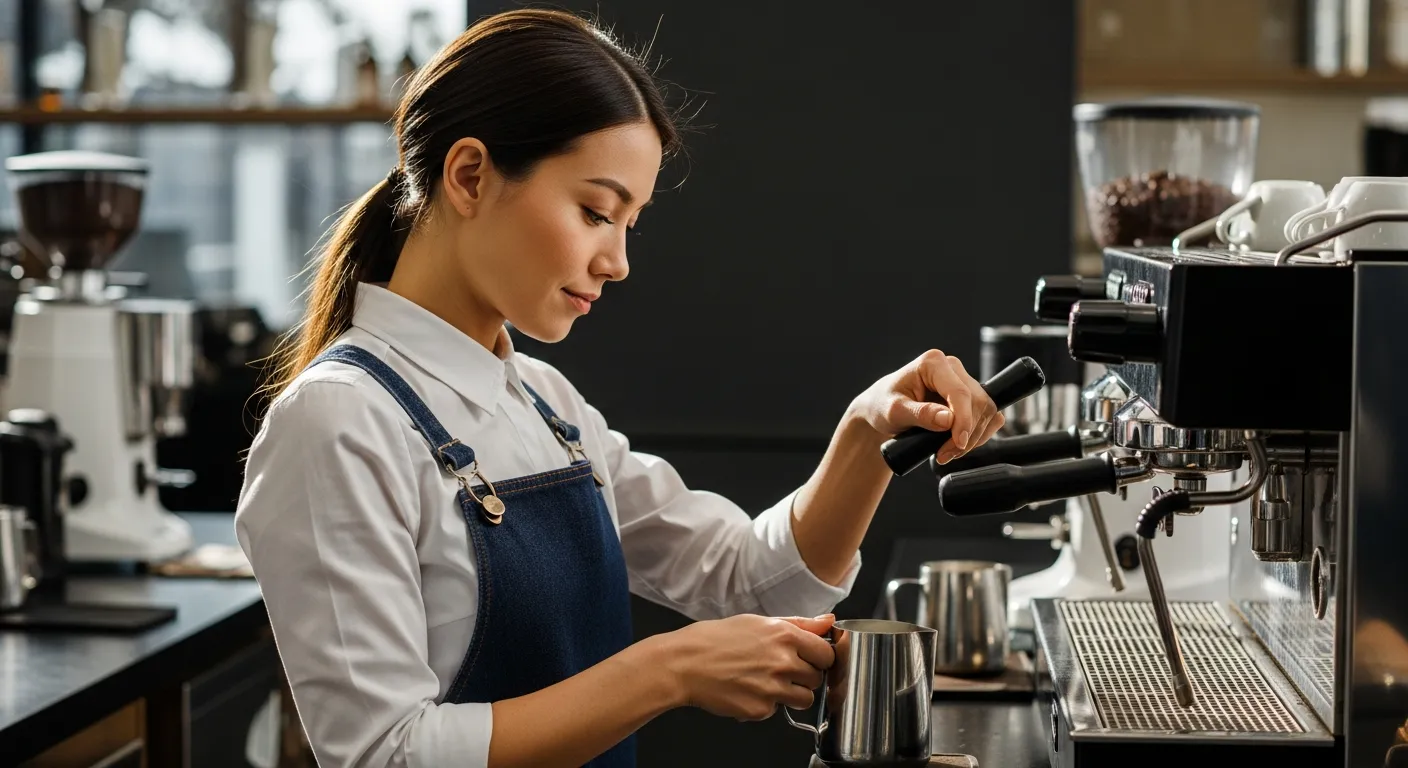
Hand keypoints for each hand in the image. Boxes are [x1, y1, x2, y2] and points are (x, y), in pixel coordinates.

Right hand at [662, 614, 835, 721]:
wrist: (683, 664)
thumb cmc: (715, 640)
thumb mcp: (758, 622)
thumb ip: (798, 624)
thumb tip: (827, 621)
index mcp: (785, 636)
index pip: (826, 653)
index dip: (819, 657)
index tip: (811, 659)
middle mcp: (783, 662)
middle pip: (817, 678)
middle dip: (803, 676)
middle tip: (780, 670)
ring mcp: (773, 688)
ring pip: (804, 699)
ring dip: (791, 694)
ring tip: (766, 682)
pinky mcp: (760, 709)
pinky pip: (776, 710)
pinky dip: (765, 704)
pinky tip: (747, 690)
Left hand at [852, 349, 1003, 463]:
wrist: (881, 409)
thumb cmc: (883, 405)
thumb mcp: (894, 411)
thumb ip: (920, 414)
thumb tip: (947, 419)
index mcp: (932, 363)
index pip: (960, 392)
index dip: (964, 421)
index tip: (958, 444)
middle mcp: (952, 368)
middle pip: (978, 403)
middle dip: (966, 434)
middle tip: (944, 454)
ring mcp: (964, 381)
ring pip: (987, 410)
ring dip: (974, 437)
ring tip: (947, 452)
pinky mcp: (971, 396)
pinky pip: (989, 416)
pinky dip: (980, 434)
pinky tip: (959, 444)